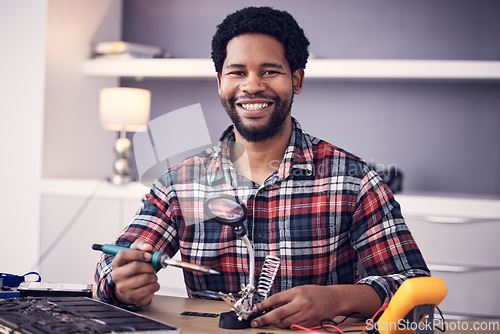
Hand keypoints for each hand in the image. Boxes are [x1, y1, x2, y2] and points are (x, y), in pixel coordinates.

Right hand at [111, 239, 159, 306]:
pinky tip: (152, 284)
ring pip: (145, 278)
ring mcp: (124, 288)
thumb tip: (147, 247)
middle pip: (136, 266)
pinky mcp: (132, 297)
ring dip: (154, 276)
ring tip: (151, 276)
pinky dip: (156, 285)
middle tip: (152, 267)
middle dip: (149, 266)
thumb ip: (141, 245)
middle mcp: (117, 276)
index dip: (138, 254)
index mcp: (116, 264)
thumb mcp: (136, 252)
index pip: (123, 255)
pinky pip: (150, 288)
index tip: (149, 256)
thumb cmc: (135, 268)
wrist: (132, 287)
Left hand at [250, 284, 380, 328]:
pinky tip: (287, 321)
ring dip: (277, 323)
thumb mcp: (299, 290)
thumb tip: (270, 306)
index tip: (255, 309)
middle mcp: (300, 304)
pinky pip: (294, 327)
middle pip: (278, 314)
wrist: (333, 299)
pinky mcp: (309, 324)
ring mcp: (305, 315)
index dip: (263, 305)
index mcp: (296, 293)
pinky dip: (288, 326)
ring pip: (284, 323)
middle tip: (255, 322)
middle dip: (264, 319)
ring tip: (275, 320)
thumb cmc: (315, 293)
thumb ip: (285, 297)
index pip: (275, 299)